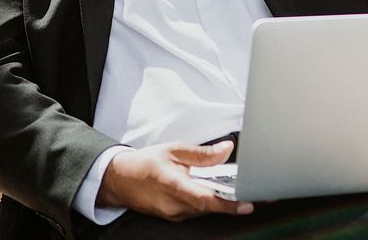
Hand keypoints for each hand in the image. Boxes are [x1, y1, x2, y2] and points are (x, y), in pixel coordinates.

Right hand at [96, 141, 253, 220]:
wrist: (119, 180)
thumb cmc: (144, 163)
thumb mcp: (173, 150)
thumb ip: (201, 153)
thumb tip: (226, 150)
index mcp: (172, 184)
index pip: (205, 199)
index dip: (229, 204)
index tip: (248, 203)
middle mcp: (173, 204)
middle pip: (209, 205)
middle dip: (227, 197)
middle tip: (245, 187)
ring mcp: (173, 214)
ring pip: (203, 208)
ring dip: (215, 197)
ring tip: (221, 183)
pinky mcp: (173, 218)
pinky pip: (195, 210)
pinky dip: (204, 200)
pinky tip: (204, 188)